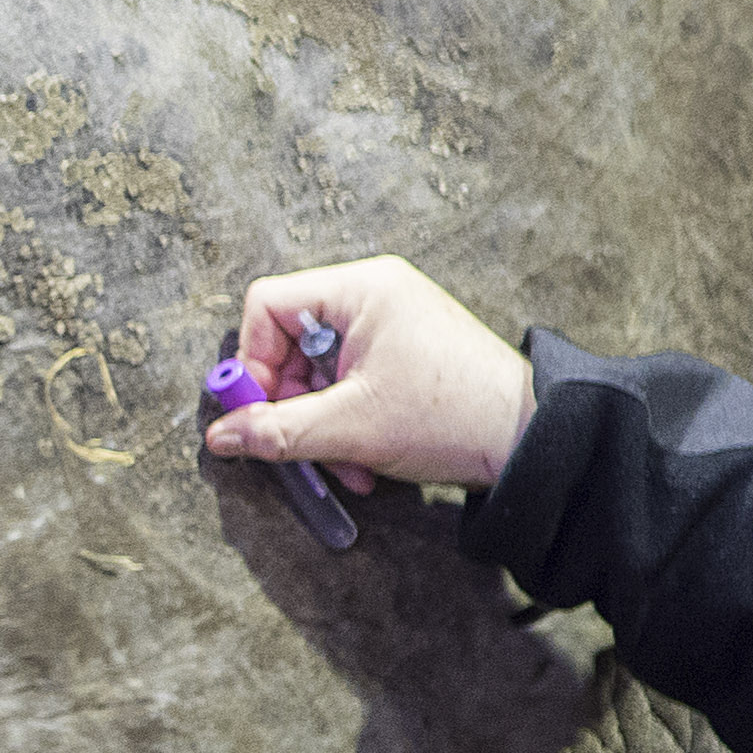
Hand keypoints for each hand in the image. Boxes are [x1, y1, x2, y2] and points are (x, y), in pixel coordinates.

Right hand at [205, 257, 535, 494]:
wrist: (531, 440)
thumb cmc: (454, 416)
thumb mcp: (350, 428)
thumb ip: (276, 430)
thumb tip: (221, 435)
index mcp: (361, 289)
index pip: (267, 305)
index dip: (253, 361)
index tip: (258, 410)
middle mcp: (374, 294)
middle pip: (289, 342)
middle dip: (291, 404)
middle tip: (302, 444)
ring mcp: (390, 322)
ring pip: (318, 371)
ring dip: (320, 424)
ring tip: (348, 463)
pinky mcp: (403, 352)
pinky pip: (349, 381)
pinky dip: (346, 422)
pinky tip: (365, 459)